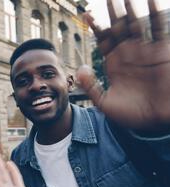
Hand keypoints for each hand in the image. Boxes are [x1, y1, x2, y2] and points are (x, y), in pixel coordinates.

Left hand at [77, 0, 169, 131]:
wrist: (157, 121)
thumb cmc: (132, 114)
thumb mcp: (105, 103)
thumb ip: (91, 87)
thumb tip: (80, 68)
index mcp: (114, 63)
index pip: (103, 40)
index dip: (96, 27)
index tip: (85, 15)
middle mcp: (128, 53)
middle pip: (118, 27)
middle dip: (112, 12)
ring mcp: (145, 50)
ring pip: (136, 24)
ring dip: (130, 9)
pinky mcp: (161, 51)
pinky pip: (158, 28)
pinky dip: (154, 14)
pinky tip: (149, 0)